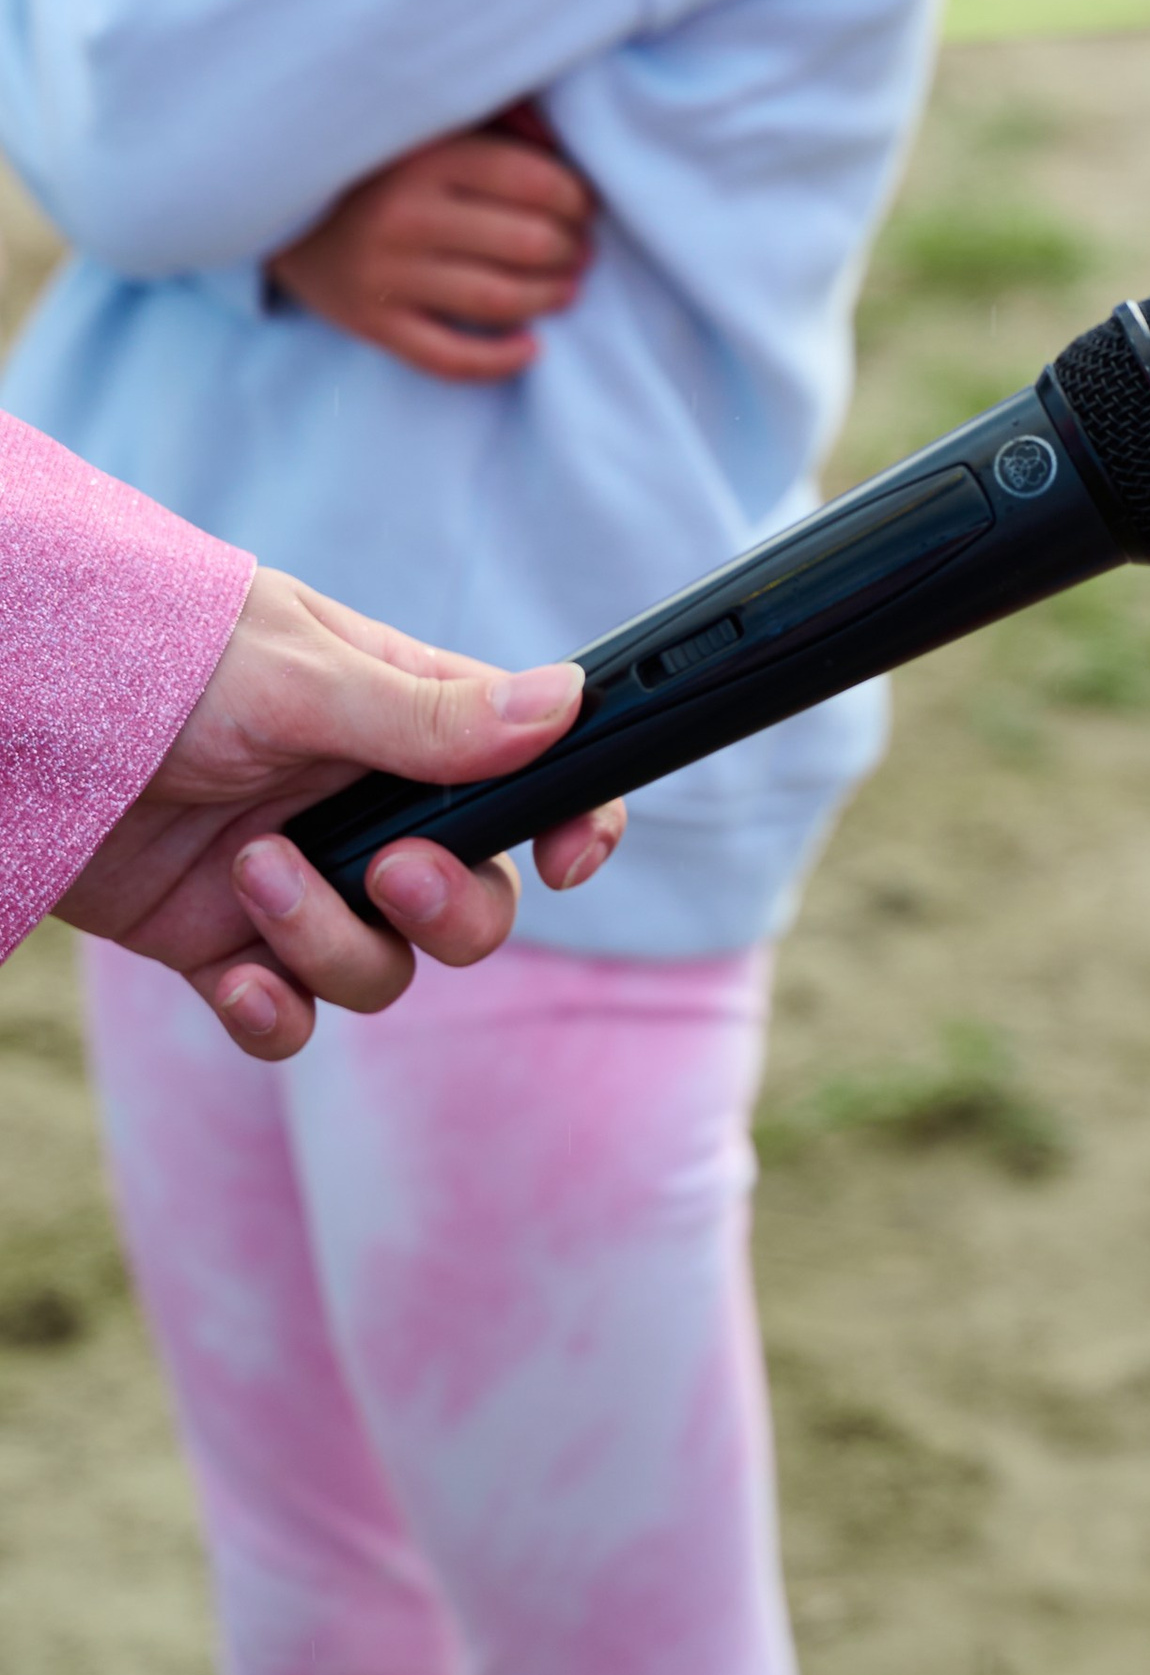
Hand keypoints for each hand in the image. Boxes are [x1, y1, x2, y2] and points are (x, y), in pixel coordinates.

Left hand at [53, 566, 624, 1054]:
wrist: (19, 720)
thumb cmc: (159, 658)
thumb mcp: (297, 678)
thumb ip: (428, 716)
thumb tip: (565, 703)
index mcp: (409, 726)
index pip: (531, 779)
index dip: (570, 825)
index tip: (564, 860)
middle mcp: (365, 810)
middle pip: (473, 904)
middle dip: (448, 908)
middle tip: (392, 873)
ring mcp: (299, 883)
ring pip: (382, 970)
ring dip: (330, 942)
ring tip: (252, 875)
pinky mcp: (221, 943)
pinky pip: (288, 1017)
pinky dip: (275, 1015)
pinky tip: (240, 984)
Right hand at [268, 120, 594, 381]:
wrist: (274, 205)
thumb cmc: (374, 162)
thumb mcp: (427, 126)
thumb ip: (495, 125)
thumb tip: (564, 147)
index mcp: (427, 157)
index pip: (534, 182)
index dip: (577, 200)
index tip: (585, 207)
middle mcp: (408, 217)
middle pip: (529, 244)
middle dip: (573, 250)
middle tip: (581, 250)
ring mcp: (388, 275)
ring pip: (501, 300)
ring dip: (551, 298)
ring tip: (567, 289)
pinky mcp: (374, 323)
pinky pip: (451, 358)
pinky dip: (500, 361)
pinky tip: (530, 348)